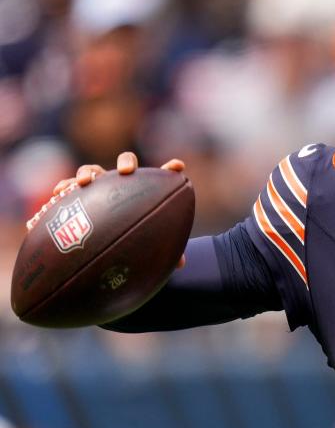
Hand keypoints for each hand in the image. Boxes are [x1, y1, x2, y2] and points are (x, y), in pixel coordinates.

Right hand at [45, 152, 186, 267]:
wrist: (105, 240)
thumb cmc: (133, 239)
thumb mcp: (148, 244)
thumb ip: (165, 250)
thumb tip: (181, 265)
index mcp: (143, 191)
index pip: (160, 177)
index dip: (170, 170)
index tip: (178, 167)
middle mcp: (121, 184)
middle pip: (125, 163)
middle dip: (126, 162)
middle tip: (126, 172)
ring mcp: (100, 187)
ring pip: (94, 169)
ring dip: (88, 172)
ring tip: (84, 182)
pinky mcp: (79, 195)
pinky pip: (69, 186)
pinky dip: (65, 185)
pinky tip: (59, 192)